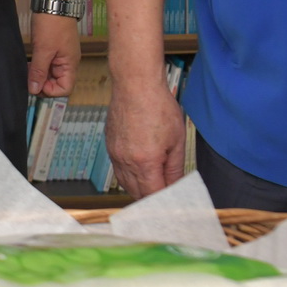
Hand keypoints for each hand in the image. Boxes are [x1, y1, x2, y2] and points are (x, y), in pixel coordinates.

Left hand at [27, 13, 78, 97]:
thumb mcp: (43, 50)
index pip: (65, 89)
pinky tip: (29, 60)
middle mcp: (68, 61)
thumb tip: (34, 90)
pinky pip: (47, 62)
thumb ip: (39, 71)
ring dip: (39, 73)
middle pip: (57, 82)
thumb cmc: (52, 24)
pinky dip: (38, 64)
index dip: (50, 91)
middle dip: (42, 82)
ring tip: (27, 68)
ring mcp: (61, 53)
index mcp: (70, 64)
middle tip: (28, 76)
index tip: (35, 84)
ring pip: (50, 72)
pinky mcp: (54, 46)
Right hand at [106, 81, 186, 197]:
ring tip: (154, 186)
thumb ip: (175, 169)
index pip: (152, 195)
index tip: (173, 202)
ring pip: (125, 184)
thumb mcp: (176, 140)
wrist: (136, 84)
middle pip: (137, 193)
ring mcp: (115, 154)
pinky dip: (129, 176)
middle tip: (165, 196)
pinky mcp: (110, 146)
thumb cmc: (158, 106)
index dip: (163, 201)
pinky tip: (141, 171)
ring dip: (139, 189)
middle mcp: (126, 161)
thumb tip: (176, 187)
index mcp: (145, 162)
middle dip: (151, 198)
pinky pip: (118, 170)